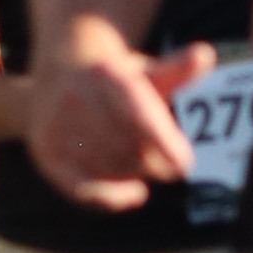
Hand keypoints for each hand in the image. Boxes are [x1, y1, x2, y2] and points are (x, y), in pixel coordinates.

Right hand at [31, 20, 206, 207]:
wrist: (57, 78)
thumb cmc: (114, 79)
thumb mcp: (143, 71)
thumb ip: (176, 70)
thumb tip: (205, 56)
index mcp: (106, 74)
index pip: (136, 111)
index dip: (161, 140)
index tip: (185, 164)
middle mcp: (77, 99)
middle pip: (131, 148)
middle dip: (158, 161)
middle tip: (167, 158)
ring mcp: (58, 128)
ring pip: (114, 168)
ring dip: (138, 173)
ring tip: (142, 160)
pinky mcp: (48, 154)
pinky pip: (86, 190)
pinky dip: (115, 196)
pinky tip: (136, 193)